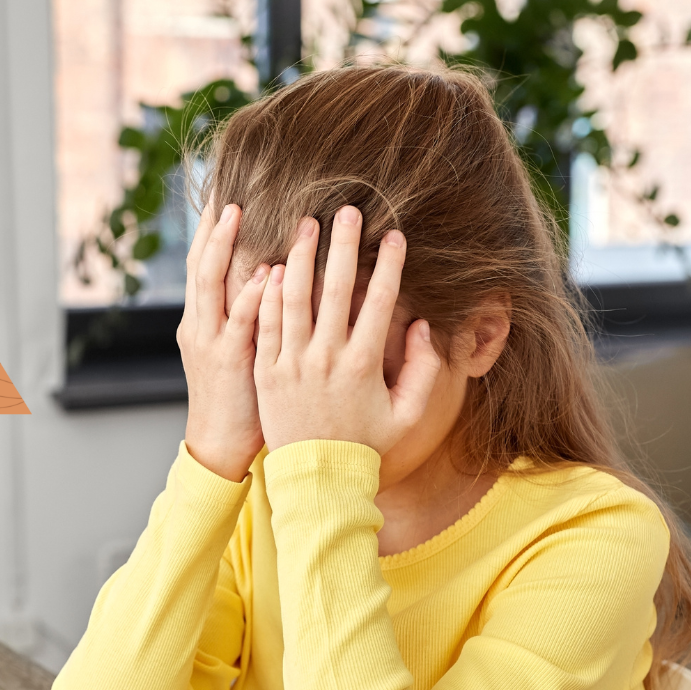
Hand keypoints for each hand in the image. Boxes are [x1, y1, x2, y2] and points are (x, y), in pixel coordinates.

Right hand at [177, 202, 268, 481]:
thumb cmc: (240, 400)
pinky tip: (263, 272)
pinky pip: (238, 322)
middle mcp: (199, 323)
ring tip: (235, 211)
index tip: (224, 189)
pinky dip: (248, 295)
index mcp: (202, 319)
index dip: (211, 226)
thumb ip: (247, 314)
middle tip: (224, 185)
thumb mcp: (237, 350)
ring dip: (224, 245)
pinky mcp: (228, 362)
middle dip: (210, 224)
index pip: (203, 261)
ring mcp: (209, 341)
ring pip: (209, 282)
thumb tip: (271, 274)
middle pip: (199, 260)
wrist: (219, 447)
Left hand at [253, 207, 441, 456]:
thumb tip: (421, 326)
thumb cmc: (366, 446)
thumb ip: (424, 371)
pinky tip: (275, 266)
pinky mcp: (266, 373)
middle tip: (348, 210)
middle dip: (343, 245)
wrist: (317, 480)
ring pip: (294, 299)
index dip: (389, 265)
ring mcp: (292, 364)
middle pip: (335, 289)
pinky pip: (266, 325)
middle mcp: (326, 359)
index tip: (394, 234)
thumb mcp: (407, 416)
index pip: (379, 302)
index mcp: (363, 365)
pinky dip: (270, 294)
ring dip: (302, 257)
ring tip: (306, 224)